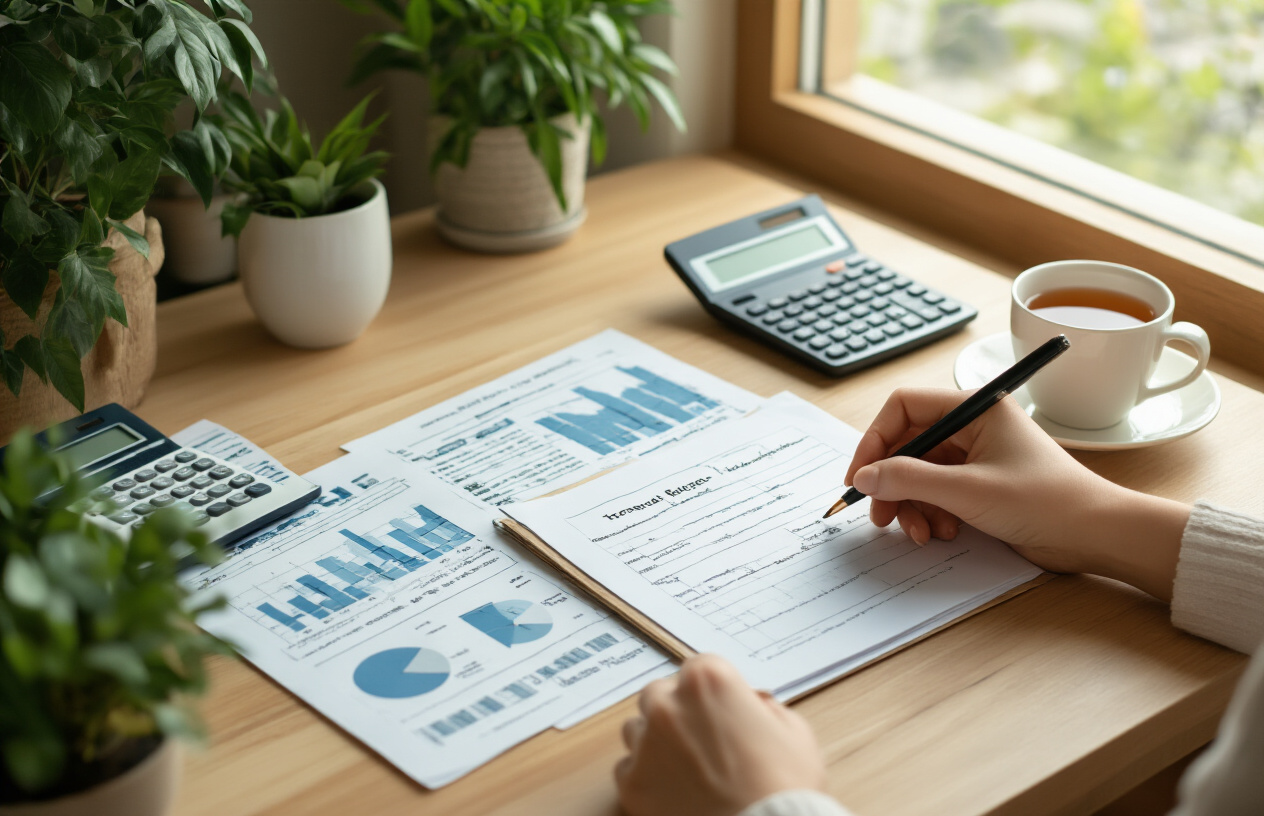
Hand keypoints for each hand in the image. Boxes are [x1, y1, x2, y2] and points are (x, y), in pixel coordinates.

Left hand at [615, 654, 825, 815]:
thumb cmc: (784, 788)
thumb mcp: (793, 731)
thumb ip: (762, 707)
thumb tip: (750, 707)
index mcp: (709, 681)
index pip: (698, 668)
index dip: (712, 691)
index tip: (720, 708)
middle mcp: (669, 704)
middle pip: (660, 693)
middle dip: (677, 710)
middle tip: (702, 739)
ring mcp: (646, 744)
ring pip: (637, 728)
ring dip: (656, 740)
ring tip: (686, 767)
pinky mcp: (631, 783)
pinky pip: (627, 768)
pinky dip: (646, 777)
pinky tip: (674, 791)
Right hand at [844, 388, 1188, 599]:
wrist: (1095, 535)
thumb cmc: (1045, 501)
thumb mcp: (968, 490)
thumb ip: (909, 480)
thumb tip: (864, 476)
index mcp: (974, 408)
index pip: (903, 407)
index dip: (874, 440)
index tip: (859, 475)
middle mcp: (973, 426)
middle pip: (907, 444)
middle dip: (890, 482)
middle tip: (879, 516)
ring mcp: (976, 456)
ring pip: (918, 473)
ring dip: (910, 504)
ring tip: (919, 532)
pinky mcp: (980, 484)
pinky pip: (936, 492)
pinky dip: (931, 513)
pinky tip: (944, 532)